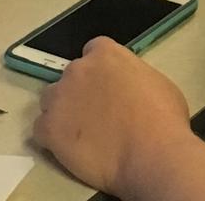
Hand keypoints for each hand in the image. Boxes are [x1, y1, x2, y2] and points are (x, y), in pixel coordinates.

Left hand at [33, 37, 196, 198]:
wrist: (151, 153)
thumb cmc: (163, 119)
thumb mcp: (155, 83)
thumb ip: (133, 78)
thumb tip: (128, 89)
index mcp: (106, 54)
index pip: (93, 51)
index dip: (100, 70)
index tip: (107, 86)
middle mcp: (78, 69)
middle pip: (71, 76)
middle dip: (80, 91)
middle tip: (97, 114)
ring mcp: (60, 97)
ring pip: (51, 100)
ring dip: (62, 111)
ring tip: (80, 133)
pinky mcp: (49, 127)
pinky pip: (41, 129)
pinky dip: (52, 137)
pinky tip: (69, 148)